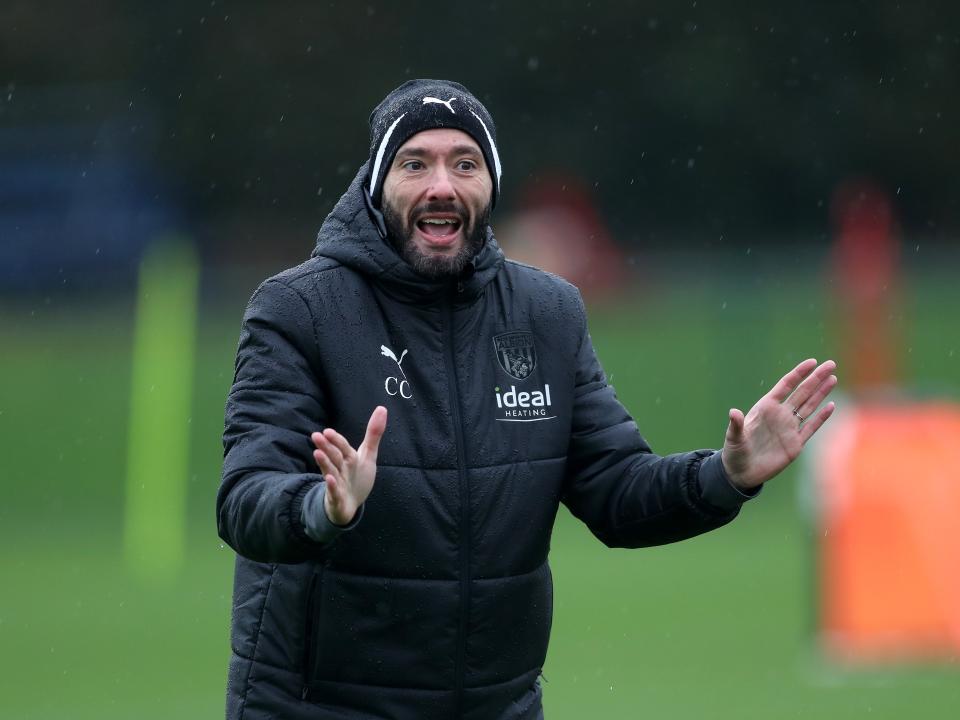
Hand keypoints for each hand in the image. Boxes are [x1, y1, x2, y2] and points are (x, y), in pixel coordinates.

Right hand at [311, 406, 387, 524]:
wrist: (349, 504)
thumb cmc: (357, 477)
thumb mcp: (368, 455)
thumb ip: (374, 434)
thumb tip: (382, 408)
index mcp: (348, 459)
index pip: (343, 448)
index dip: (336, 440)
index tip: (327, 431)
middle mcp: (341, 469)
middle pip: (334, 457)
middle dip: (326, 447)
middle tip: (316, 435)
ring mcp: (338, 484)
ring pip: (330, 472)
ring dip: (324, 463)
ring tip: (317, 453)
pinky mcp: (337, 499)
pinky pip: (334, 493)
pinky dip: (332, 487)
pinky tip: (329, 480)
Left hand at [721, 359, 836, 489]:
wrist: (742, 472)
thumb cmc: (734, 452)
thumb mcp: (734, 437)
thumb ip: (736, 425)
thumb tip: (733, 412)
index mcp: (765, 408)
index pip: (786, 386)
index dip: (799, 373)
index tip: (812, 362)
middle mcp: (780, 415)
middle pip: (802, 392)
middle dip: (816, 378)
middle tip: (830, 364)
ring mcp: (789, 428)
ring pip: (809, 406)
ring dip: (821, 393)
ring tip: (832, 378)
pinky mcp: (795, 443)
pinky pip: (811, 427)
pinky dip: (821, 417)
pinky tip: (831, 406)